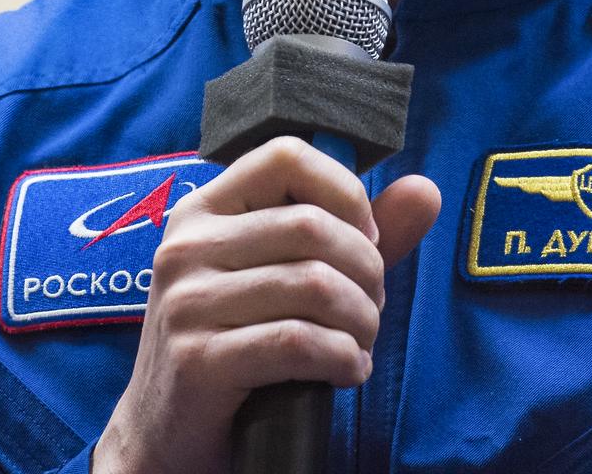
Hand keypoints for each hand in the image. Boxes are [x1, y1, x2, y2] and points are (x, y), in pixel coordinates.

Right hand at [92, 137, 439, 473]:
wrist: (166, 434)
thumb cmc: (237, 341)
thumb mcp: (286, 276)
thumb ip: (355, 233)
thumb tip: (425, 191)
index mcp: (204, 209)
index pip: (286, 156)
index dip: (344, 191)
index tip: (365, 236)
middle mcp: (187, 245)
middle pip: (312, 226)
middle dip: (366, 270)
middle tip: (371, 307)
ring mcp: (187, 301)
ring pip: (313, 285)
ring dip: (362, 321)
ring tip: (362, 342)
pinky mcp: (197, 360)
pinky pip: (298, 343)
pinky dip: (343, 359)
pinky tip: (346, 372)